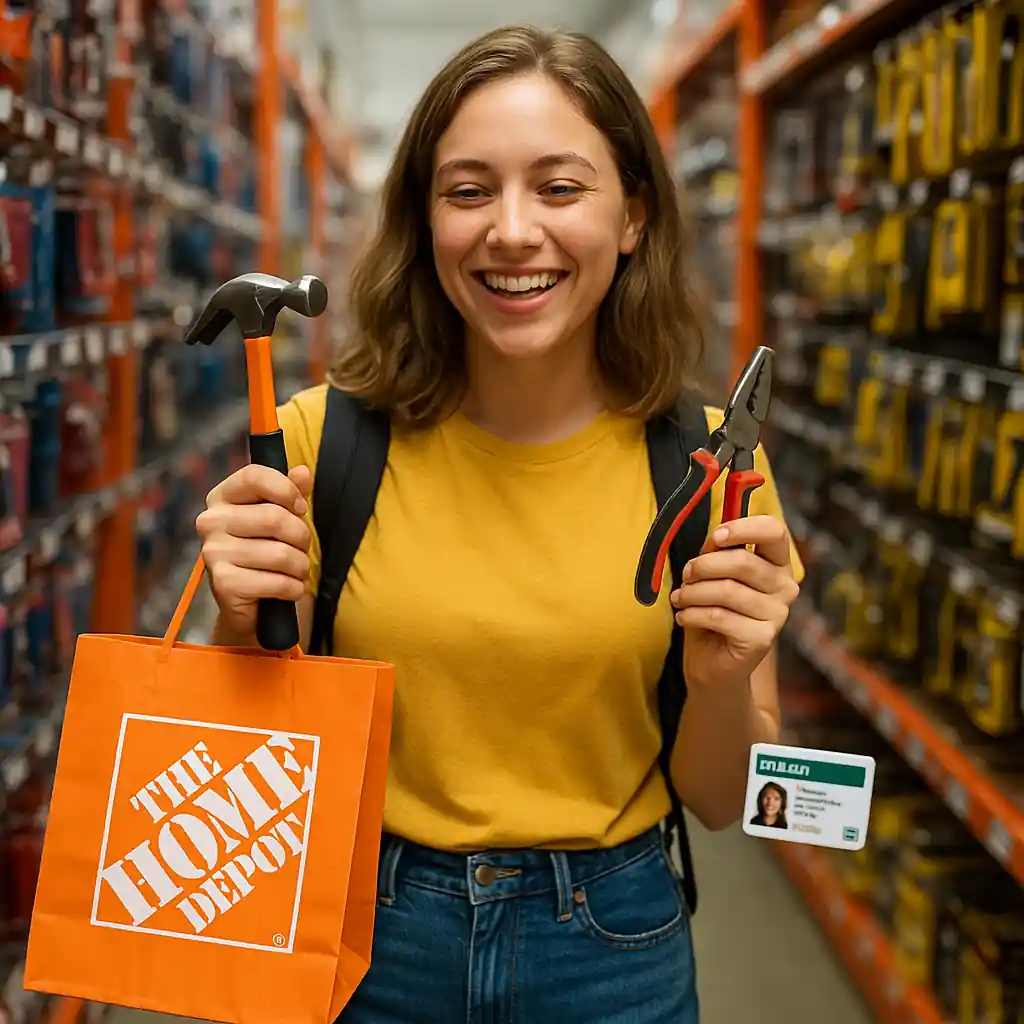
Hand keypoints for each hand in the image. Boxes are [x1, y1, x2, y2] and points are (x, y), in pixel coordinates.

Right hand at [196, 463, 312, 635]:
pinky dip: (293, 588)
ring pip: (280, 553)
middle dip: (301, 537)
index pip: (254, 476)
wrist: (249, 603)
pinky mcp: (223, 583)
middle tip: (301, 548)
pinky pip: (277, 582)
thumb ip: (291, 492)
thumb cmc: (265, 550)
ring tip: (296, 570)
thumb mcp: (279, 516)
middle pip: (274, 517)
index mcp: (222, 497)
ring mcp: (213, 553)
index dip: (286, 489)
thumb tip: (302, 472)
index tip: (300, 507)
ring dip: (300, 566)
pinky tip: (289, 589)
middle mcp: (211, 521)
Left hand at [670, 515, 798, 690]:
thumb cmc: (712, 612)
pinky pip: (719, 616)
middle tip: (685, 576)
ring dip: (692, 593)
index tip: (716, 537)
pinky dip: (692, 614)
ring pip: (726, 590)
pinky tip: (684, 618)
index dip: (744, 528)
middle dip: (703, 566)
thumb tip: (716, 537)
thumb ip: (716, 552)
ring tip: (680, 599)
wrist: (713, 664)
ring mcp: (778, 614)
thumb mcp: (711, 575)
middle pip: (742, 561)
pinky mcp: (762, 639)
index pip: (774, 532)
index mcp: (776, 564)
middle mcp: (785, 587)